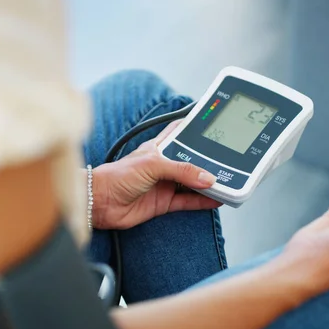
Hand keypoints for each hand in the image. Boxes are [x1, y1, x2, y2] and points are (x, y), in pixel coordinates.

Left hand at [92, 121, 220, 229]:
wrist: (100, 202)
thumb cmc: (117, 176)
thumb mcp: (152, 165)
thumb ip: (181, 170)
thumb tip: (207, 177)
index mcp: (159, 148)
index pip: (180, 133)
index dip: (195, 129)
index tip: (214, 126)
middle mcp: (164, 165)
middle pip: (192, 161)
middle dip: (208, 162)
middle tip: (229, 161)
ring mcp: (164, 184)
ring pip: (192, 183)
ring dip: (208, 183)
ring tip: (228, 182)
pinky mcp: (164, 203)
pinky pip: (188, 201)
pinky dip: (202, 202)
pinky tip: (216, 200)